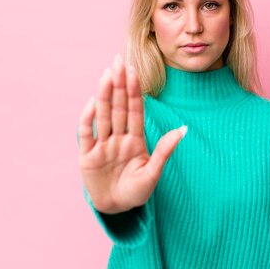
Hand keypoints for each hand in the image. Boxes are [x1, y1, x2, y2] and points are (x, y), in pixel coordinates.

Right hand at [78, 54, 186, 213]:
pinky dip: (89, 119)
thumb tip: (182, 129)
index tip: (135, 71)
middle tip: (118, 61)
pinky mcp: (87, 157)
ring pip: (103, 116)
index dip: (134, 91)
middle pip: (118, 107)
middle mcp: (118, 138)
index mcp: (135, 140)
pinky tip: (93, 102)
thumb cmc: (136, 192)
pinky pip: (87, 134)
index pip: (135, 111)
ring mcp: (102, 146)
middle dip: (118, 84)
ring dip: (104, 95)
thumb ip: (165, 151)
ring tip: (107, 74)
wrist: (116, 210)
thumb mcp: (153, 174)